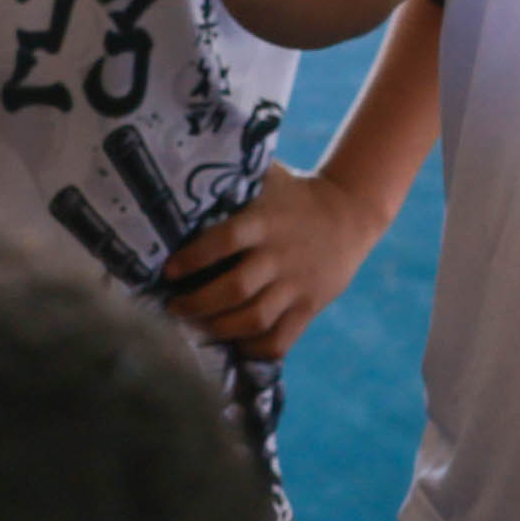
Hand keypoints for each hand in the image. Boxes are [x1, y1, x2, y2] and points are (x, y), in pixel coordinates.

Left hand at [163, 163, 389, 362]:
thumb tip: (182, 171)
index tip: (169, 271)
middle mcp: (280, 254)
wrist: (351, 213)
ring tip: (197, 328)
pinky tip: (234, 345)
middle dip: (197, 304)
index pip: (225, 240)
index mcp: (265, 220)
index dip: (194, 258)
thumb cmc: (292, 194)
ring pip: (254, 319)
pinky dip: (254, 349)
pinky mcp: (310, 306)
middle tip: (174, 307)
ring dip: (219, 329)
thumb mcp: (267, 178)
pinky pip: (280, 339)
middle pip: (235, 289)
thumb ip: (233, 178)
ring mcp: (297, 284)